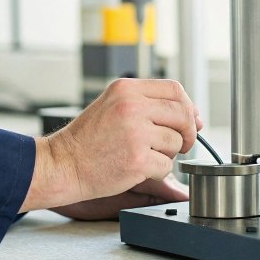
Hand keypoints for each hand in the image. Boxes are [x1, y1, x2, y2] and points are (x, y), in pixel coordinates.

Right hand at [20, 78, 201, 211]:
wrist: (63, 163)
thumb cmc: (88, 139)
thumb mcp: (113, 106)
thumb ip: (149, 105)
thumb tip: (195, 117)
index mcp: (126, 89)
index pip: (174, 89)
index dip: (188, 106)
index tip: (190, 121)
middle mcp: (131, 106)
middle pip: (182, 114)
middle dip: (188, 131)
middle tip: (181, 144)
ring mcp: (135, 133)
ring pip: (175, 142)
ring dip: (167, 153)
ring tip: (143, 154)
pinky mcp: (137, 160)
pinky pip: (166, 165)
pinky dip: (157, 171)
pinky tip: (137, 168)